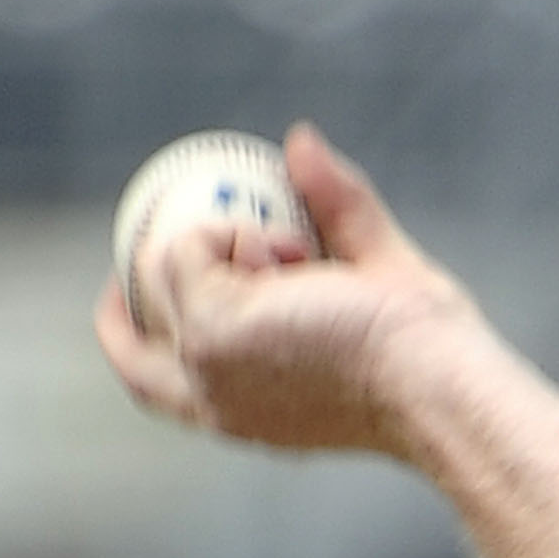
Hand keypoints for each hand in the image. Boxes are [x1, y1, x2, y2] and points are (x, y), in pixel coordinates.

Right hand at [93, 122, 479, 459]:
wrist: (437, 383)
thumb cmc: (430, 353)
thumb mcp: (379, 274)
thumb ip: (342, 209)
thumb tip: (301, 140)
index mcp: (246, 417)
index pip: (164, 392)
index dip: (140, 343)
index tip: (148, 289)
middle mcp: (213, 404)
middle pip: (133, 363)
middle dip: (122, 310)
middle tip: (151, 249)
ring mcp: (204, 366)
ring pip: (166, 272)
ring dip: (226, 243)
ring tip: (303, 260)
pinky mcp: (208, 331)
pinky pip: (188, 247)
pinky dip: (237, 233)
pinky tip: (296, 257)